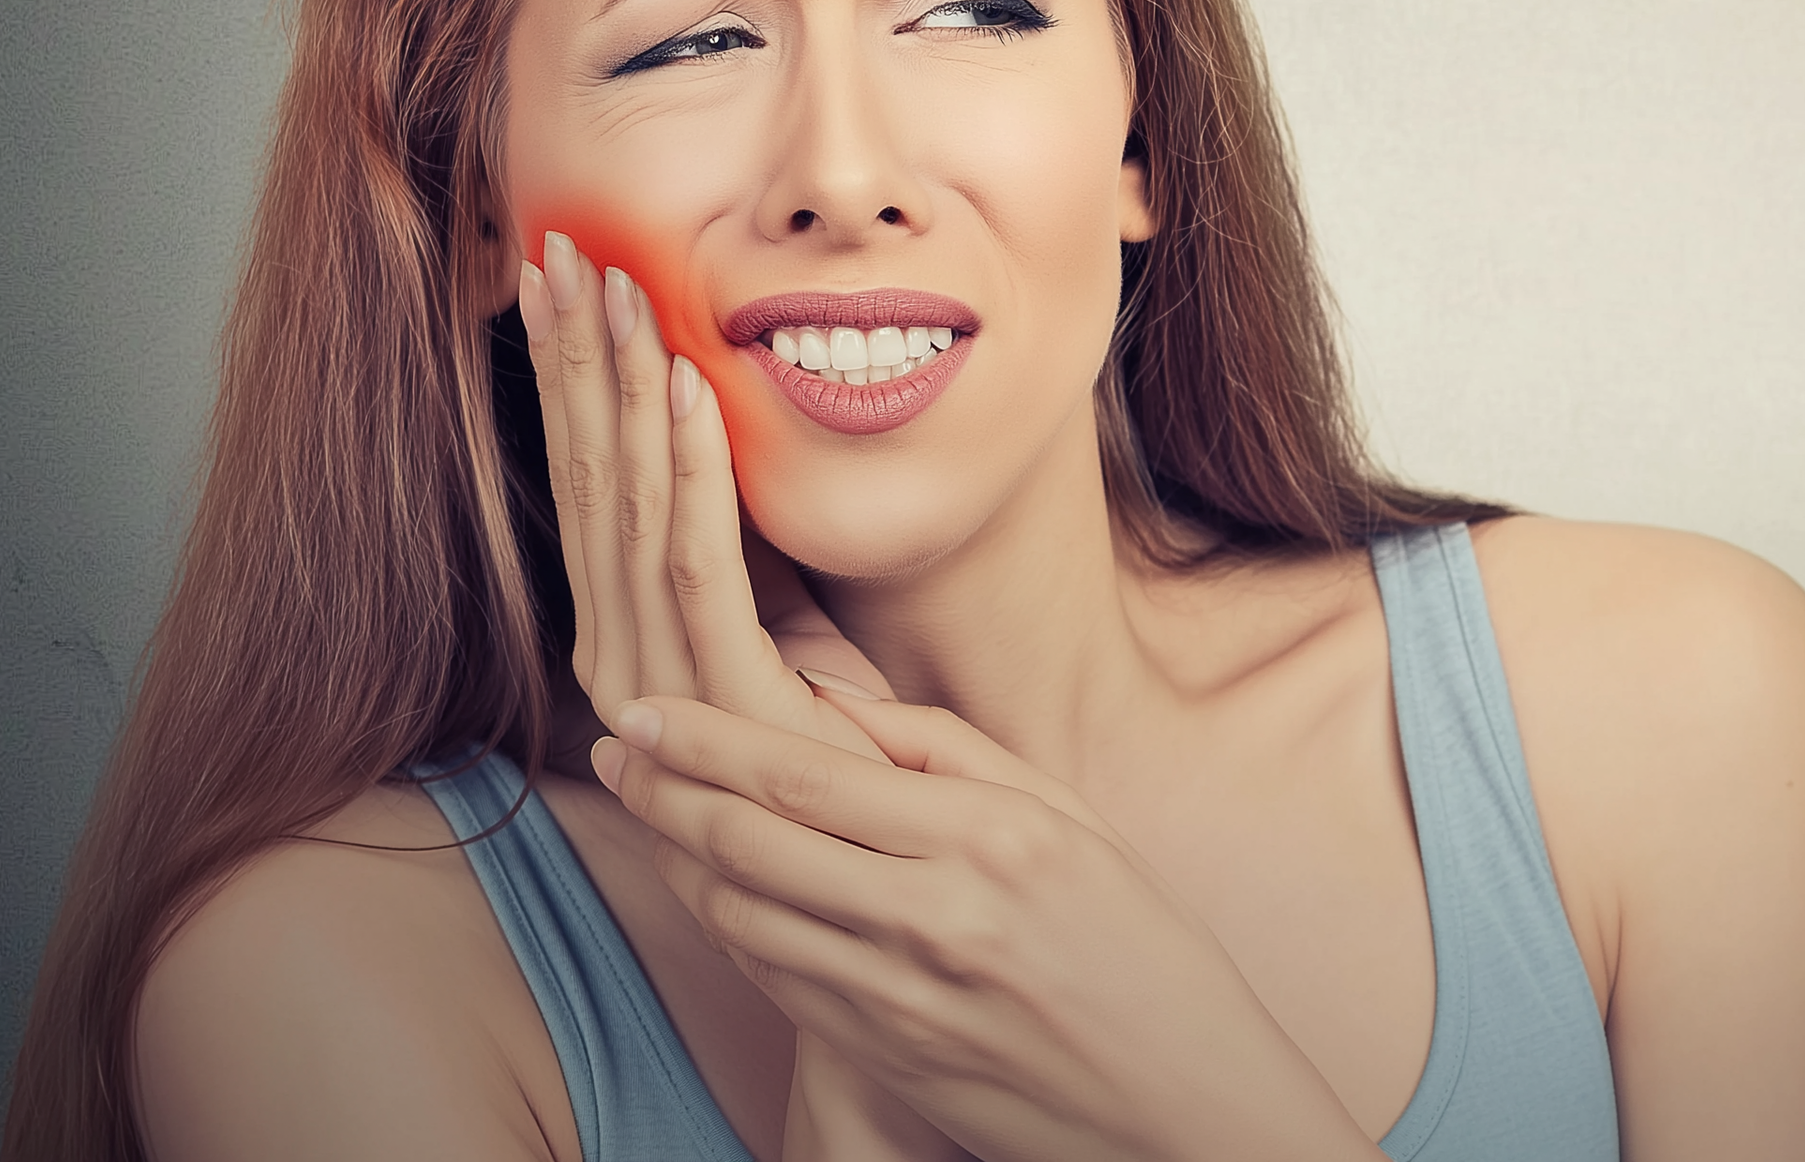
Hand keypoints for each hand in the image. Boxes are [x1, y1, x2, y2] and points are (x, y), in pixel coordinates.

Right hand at [518, 234, 888, 749]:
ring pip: (628, 505)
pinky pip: (699, 560)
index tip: (555, 280)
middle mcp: (611, 653)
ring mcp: (654, 682)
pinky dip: (692, 467)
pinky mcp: (720, 698)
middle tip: (559, 252)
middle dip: (571, 359)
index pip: (580, 478)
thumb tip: (712, 420)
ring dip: (618, 388)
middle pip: (585, 476)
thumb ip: (729, 535)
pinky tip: (685, 387)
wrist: (872, 854)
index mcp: (615, 629)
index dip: (564, 376)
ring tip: (615, 289)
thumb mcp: (768, 609)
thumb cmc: (828, 727)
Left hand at [592, 694, 1380, 1161]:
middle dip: (664, 789)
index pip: (805, 775)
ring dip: (677, 856)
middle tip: (612, 744)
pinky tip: (705, 883)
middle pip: (752, 844)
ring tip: (645, 802)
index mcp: (985, 839)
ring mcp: (903, 1003)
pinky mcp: (887, 1061)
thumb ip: (942, 747)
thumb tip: (825, 695)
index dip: (704, 739)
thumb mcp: (1064, 814)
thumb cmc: (1139, 939)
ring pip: (745, 917)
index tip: (641, 708)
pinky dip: (726, 924)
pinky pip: (776, 983)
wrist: (1193, 1108)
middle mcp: (934, 920)